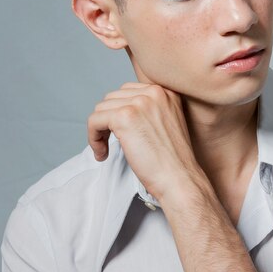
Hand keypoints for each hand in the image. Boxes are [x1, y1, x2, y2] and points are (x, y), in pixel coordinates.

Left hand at [87, 82, 200, 201]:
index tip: (120, 132)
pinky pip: (94, 120)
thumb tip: (118, 111)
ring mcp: (139, 103)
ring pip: (101, 109)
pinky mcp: (124, 117)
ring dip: (99, 131)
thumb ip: (149, 111)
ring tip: (105, 150)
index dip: (119, 113)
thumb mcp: (166, 124)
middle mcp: (154, 92)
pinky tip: (102, 153)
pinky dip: (93, 138)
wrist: (179, 179)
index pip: (129, 92)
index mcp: (166, 92)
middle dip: (107, 121)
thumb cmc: (172, 161)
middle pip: (113, 98)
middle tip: (110, 143)